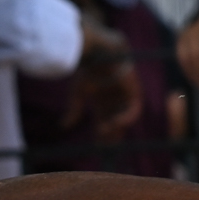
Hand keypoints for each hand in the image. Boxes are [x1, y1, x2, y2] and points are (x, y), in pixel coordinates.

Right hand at [66, 21, 142, 138]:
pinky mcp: (134, 90)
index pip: (104, 123)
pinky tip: (115, 122)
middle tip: (105, 146)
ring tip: (106, 132)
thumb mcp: (79, 93)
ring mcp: (125, 96)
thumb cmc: (87, 69)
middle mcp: (115, 101)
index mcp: (102, 101)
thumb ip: (74, 110)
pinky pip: (134, 109)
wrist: (98, 52)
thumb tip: (64, 127)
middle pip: (115, 123)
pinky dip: (126, 118)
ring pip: (124, 118)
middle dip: (111, 136)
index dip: (102, 136)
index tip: (97, 147)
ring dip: (117, 127)